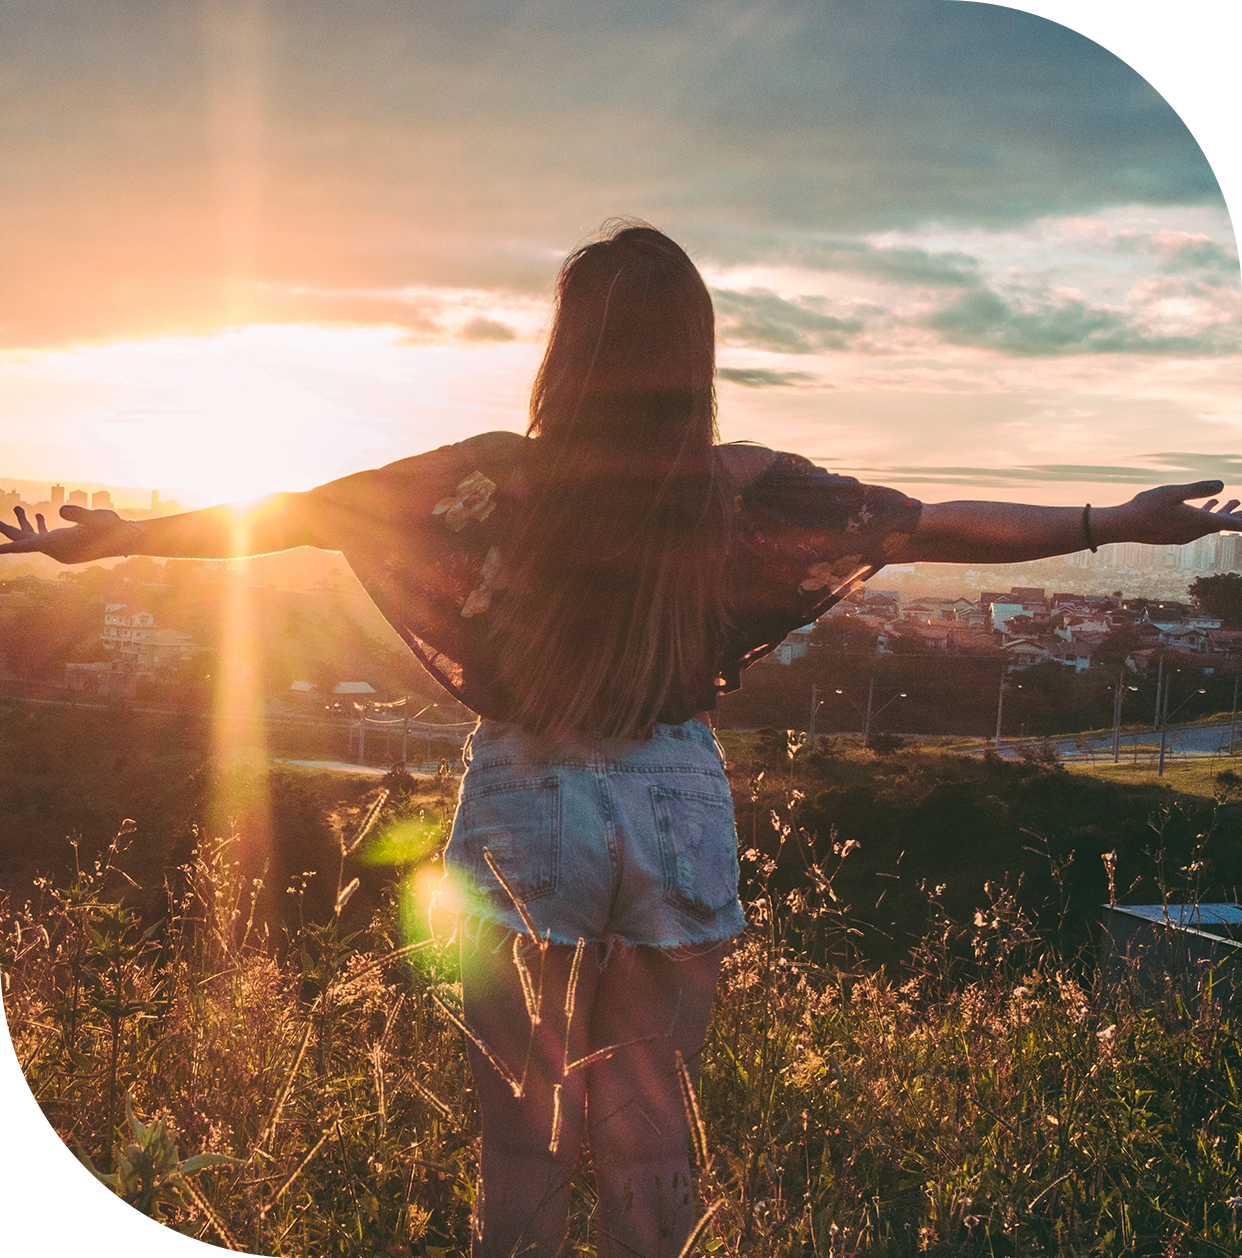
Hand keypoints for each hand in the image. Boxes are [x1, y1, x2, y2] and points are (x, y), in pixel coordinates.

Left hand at [0, 504, 142, 563]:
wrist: (128, 539)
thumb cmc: (114, 528)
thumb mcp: (98, 519)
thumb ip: (80, 514)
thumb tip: (61, 510)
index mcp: (59, 545)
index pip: (26, 546)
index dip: (8, 546)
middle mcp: (57, 550)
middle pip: (25, 540)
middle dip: (9, 529)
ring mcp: (61, 548)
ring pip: (34, 537)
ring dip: (24, 523)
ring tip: (17, 507)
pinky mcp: (67, 544)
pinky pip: (45, 536)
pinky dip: (38, 526)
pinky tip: (37, 515)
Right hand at [1105, 481, 1241, 547]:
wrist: (1123, 526)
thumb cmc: (1146, 507)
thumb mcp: (1173, 492)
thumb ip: (1198, 489)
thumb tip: (1222, 485)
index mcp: (1199, 522)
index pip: (1232, 523)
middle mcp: (1194, 532)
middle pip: (1223, 524)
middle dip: (1236, 514)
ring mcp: (1184, 536)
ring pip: (1209, 524)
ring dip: (1220, 513)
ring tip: (1229, 502)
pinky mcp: (1174, 536)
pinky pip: (1197, 527)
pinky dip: (1205, 517)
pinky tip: (1201, 508)